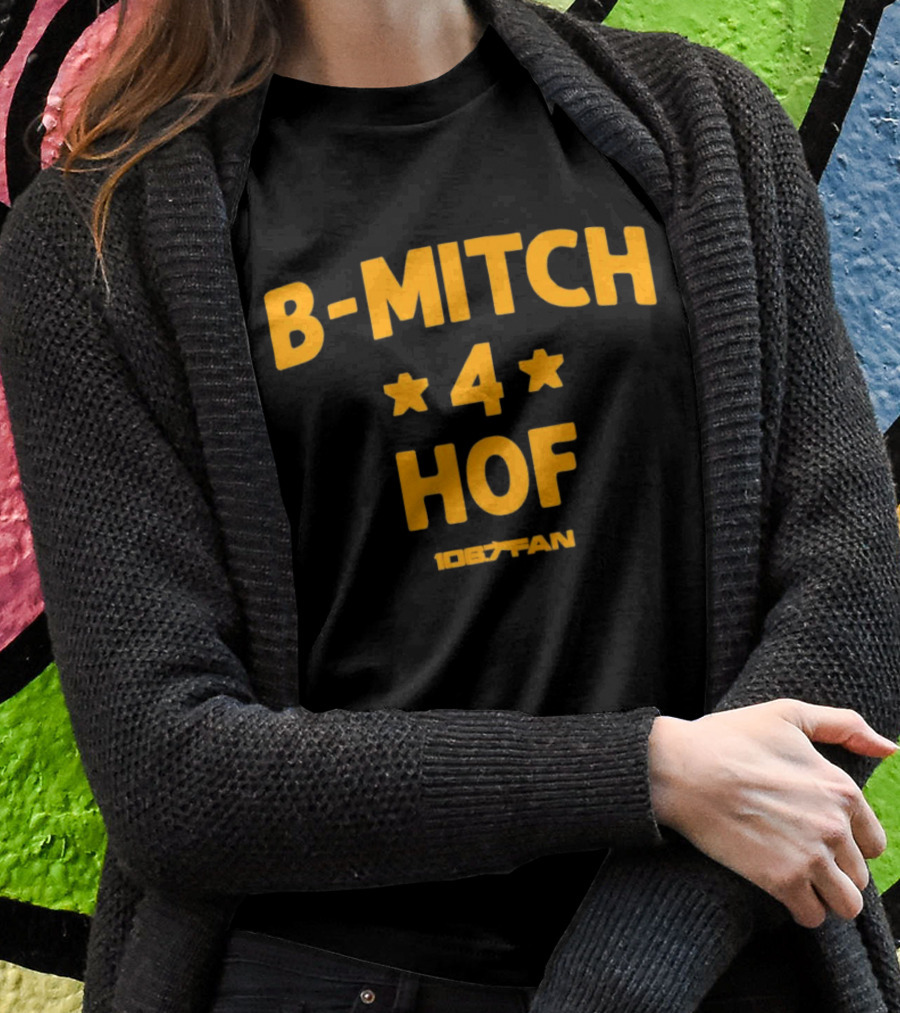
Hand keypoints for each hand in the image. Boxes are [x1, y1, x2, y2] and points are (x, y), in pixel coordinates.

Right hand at [647, 699, 897, 928]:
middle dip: (835, 870)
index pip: (874, 842)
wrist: (680, 768)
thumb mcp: (787, 715)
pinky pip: (813, 917)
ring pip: (846, 904)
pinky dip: (802, 909)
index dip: (848, 842)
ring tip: (799, 881)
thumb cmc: (729, 738)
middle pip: (859, 875)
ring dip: (826, 897)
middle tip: (800, 856)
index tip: (819, 837)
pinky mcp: (781, 880)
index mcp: (842, 789)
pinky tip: (783, 891)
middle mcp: (835, 826)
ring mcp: (810, 856)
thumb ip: (843, 726)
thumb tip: (889, 748)